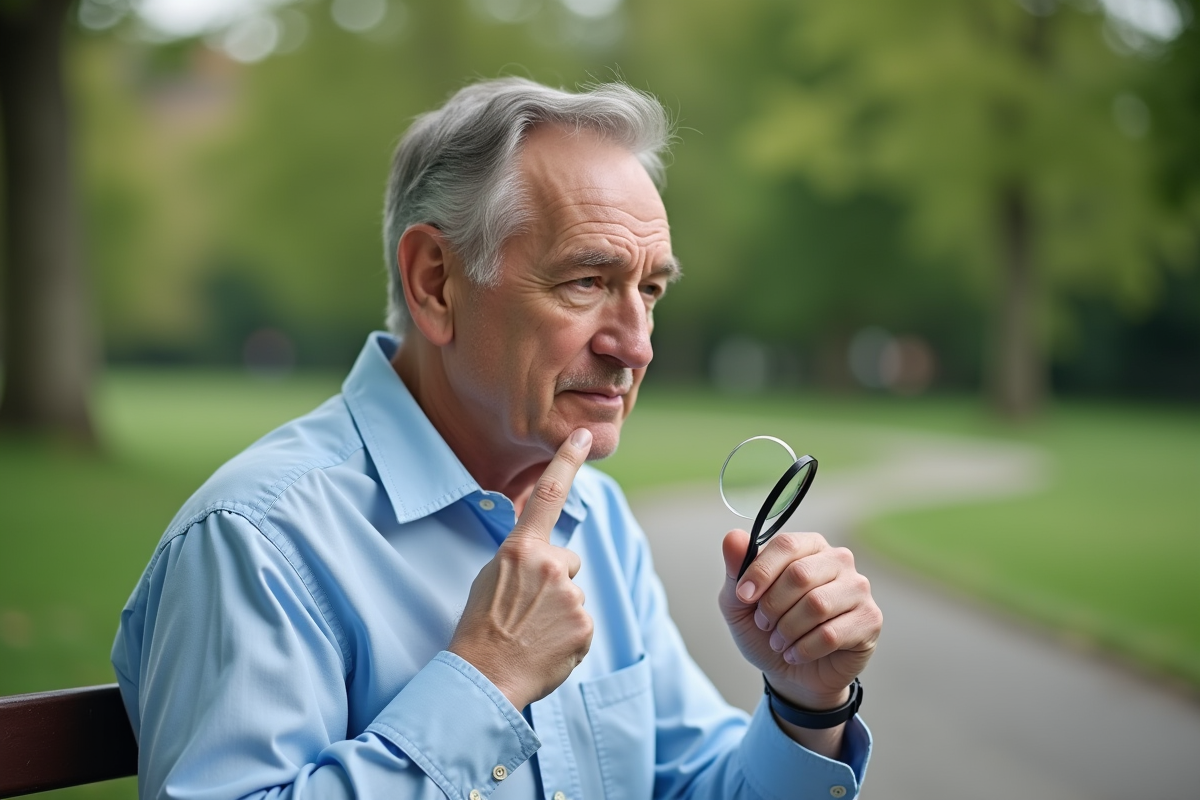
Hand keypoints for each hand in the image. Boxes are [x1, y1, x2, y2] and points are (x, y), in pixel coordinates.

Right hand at [449, 428, 593, 709]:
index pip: (548, 495)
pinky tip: (546, 647)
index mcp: (520, 549)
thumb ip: (522, 558)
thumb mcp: (491, 577)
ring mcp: (570, 595)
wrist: (482, 676)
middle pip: (568, 561)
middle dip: (555, 581)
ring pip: (574, 595)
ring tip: (532, 632)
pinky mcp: (584, 624)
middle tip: (526, 609)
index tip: (586, 435)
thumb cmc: (481, 628)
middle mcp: (549, 566)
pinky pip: (583, 623)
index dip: (568, 461)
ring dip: (560, 612)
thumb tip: (547, 554)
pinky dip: (569, 636)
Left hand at [719, 530, 881, 711]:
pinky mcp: (870, 620)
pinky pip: (831, 634)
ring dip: (787, 630)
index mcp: (808, 546)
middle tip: (764, 624)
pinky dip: (804, 649)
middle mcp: (839, 560)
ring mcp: (858, 589)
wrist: (792, 674)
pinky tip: (796, 654)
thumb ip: (736, 569)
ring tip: (779, 641)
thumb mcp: (740, 603)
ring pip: (816, 605)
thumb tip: (733, 536)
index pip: (786, 545)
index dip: (760, 572)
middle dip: (772, 606)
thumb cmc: (768, 630)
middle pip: (800, 574)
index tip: (744, 597)